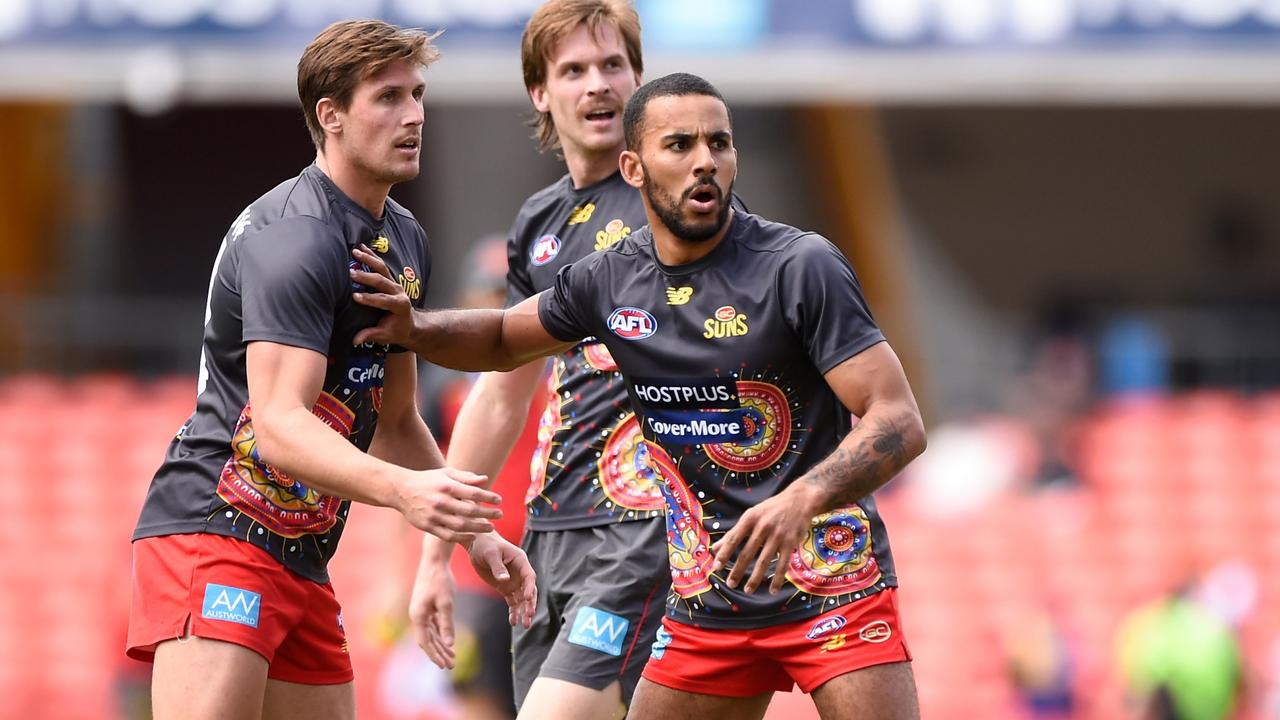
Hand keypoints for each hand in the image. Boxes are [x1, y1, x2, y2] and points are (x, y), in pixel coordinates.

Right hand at [351, 245, 414, 345]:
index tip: (355, 297)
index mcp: (400, 306)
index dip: (369, 299)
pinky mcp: (390, 279)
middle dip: (366, 277)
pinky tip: (361, 247)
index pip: (383, 300)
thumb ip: (371, 335)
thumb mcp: (385, 336)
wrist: (410, 324)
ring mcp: (395, 283)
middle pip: (382, 281)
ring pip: (382, 269)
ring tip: (355, 252)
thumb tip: (355, 340)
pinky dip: (371, 256)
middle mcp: (398, 292)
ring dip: (368, 259)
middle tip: (351, 273)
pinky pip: (380, 265)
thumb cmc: (396, 330)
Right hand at [396, 467, 502, 543]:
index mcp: (446, 486)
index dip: (488, 497)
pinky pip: (448, 535)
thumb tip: (485, 480)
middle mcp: (440, 501)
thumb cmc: (428, 480)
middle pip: (469, 510)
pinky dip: (462, 537)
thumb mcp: (446, 474)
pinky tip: (474, 536)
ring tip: (491, 527)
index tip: (499, 500)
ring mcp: (433, 515)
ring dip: (478, 527)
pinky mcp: (428, 526)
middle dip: (487, 513)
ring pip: (460, 525)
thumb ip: (466, 477)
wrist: (401, 490)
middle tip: (499, 514)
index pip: (473, 493)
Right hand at [408, 554, 456, 668]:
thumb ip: (447, 624)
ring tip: (452, 657)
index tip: (444, 666)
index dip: (434, 655)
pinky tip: (448, 640)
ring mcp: (421, 610)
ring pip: (430, 633)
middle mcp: (417, 615)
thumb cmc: (440, 580)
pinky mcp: (426, 606)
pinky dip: (440, 633)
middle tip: (451, 666)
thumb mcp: (447, 603)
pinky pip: (432, 625)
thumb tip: (450, 644)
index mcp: (418, 616)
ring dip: (440, 645)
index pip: (425, 642)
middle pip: (427, 640)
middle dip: (439, 653)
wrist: (435, 560)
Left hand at [467, 532, 537, 628]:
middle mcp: (520, 573)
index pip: (529, 577)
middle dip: (529, 604)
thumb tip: (505, 580)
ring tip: (524, 625)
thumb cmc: (486, 545)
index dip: (529, 588)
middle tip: (529, 616)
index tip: (526, 598)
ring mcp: (513, 581)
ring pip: (522, 599)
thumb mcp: (491, 554)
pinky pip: (512, 602)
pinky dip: (513, 612)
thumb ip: (498, 567)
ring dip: (523, 611)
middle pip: (529, 590)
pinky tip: (513, 623)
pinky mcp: (505, 587)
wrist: (477, 544)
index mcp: (520, 561)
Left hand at [710, 485, 820, 594]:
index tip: (716, 567)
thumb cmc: (771, 509)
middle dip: (737, 570)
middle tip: (730, 584)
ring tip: (747, 590)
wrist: (800, 500)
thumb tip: (715, 548)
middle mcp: (763, 526)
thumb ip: (735, 532)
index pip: (733, 538)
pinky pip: (782, 564)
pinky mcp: (791, 543)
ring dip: (754, 578)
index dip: (724, 554)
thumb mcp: (751, 515)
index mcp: (750, 518)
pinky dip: (777, 579)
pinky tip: (772, 590)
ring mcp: (777, 535)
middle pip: (747, 552)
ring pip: (764, 561)